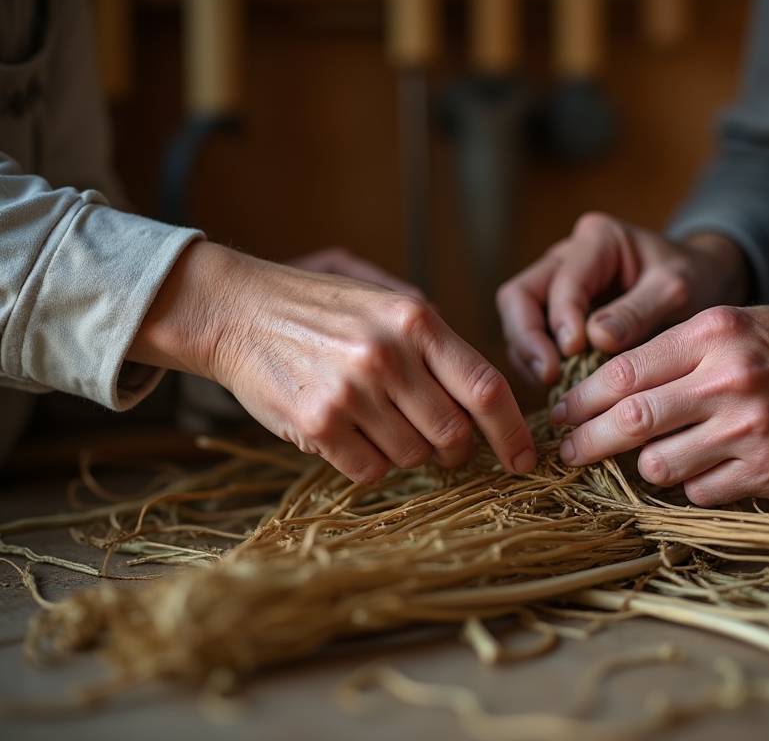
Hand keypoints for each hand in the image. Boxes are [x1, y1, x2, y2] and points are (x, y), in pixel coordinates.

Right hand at [128, 241, 536, 480]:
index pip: (485, 387)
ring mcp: (352, 392)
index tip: (524, 459)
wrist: (236, 310)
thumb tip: (485, 399)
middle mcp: (388, 356)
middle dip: (455, 450)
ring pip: (412, 457)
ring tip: (375, 420)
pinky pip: (369, 471)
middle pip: (453, 434)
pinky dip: (368, 463)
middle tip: (440, 444)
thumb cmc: (320, 309)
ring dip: (405, 451)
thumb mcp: (386, 303)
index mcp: (415, 320)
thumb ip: (435, 344)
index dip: (512, 431)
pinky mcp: (318, 425)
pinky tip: (348, 432)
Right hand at [496, 212, 751, 386]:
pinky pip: (534, 341)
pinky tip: (562, 389)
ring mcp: (557, 286)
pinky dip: (541, 365)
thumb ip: (639, 311)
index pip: (560, 281)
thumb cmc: (694, 278)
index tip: (574, 353)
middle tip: (548, 377)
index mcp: (597, 239)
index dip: (561, 319)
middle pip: (519, 297)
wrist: (705, 282)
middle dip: (528, 339)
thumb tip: (595, 338)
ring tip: (555, 389)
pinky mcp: (558, 316)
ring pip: (519, 321)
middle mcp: (566, 258)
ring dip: (530, 357)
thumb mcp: (677, 290)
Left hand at [551, 292, 768, 504]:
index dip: (580, 399)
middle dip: (586, 442)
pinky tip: (701, 469)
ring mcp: (750, 430)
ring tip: (646, 458)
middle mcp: (726, 381)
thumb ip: (674, 353)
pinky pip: (703, 492)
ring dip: (643, 466)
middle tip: (567, 453)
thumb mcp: (732, 323)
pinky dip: (691, 485)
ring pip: (660, 466)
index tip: (559, 414)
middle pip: (630, 421)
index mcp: (710, 335)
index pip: (622, 372)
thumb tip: (607, 388)